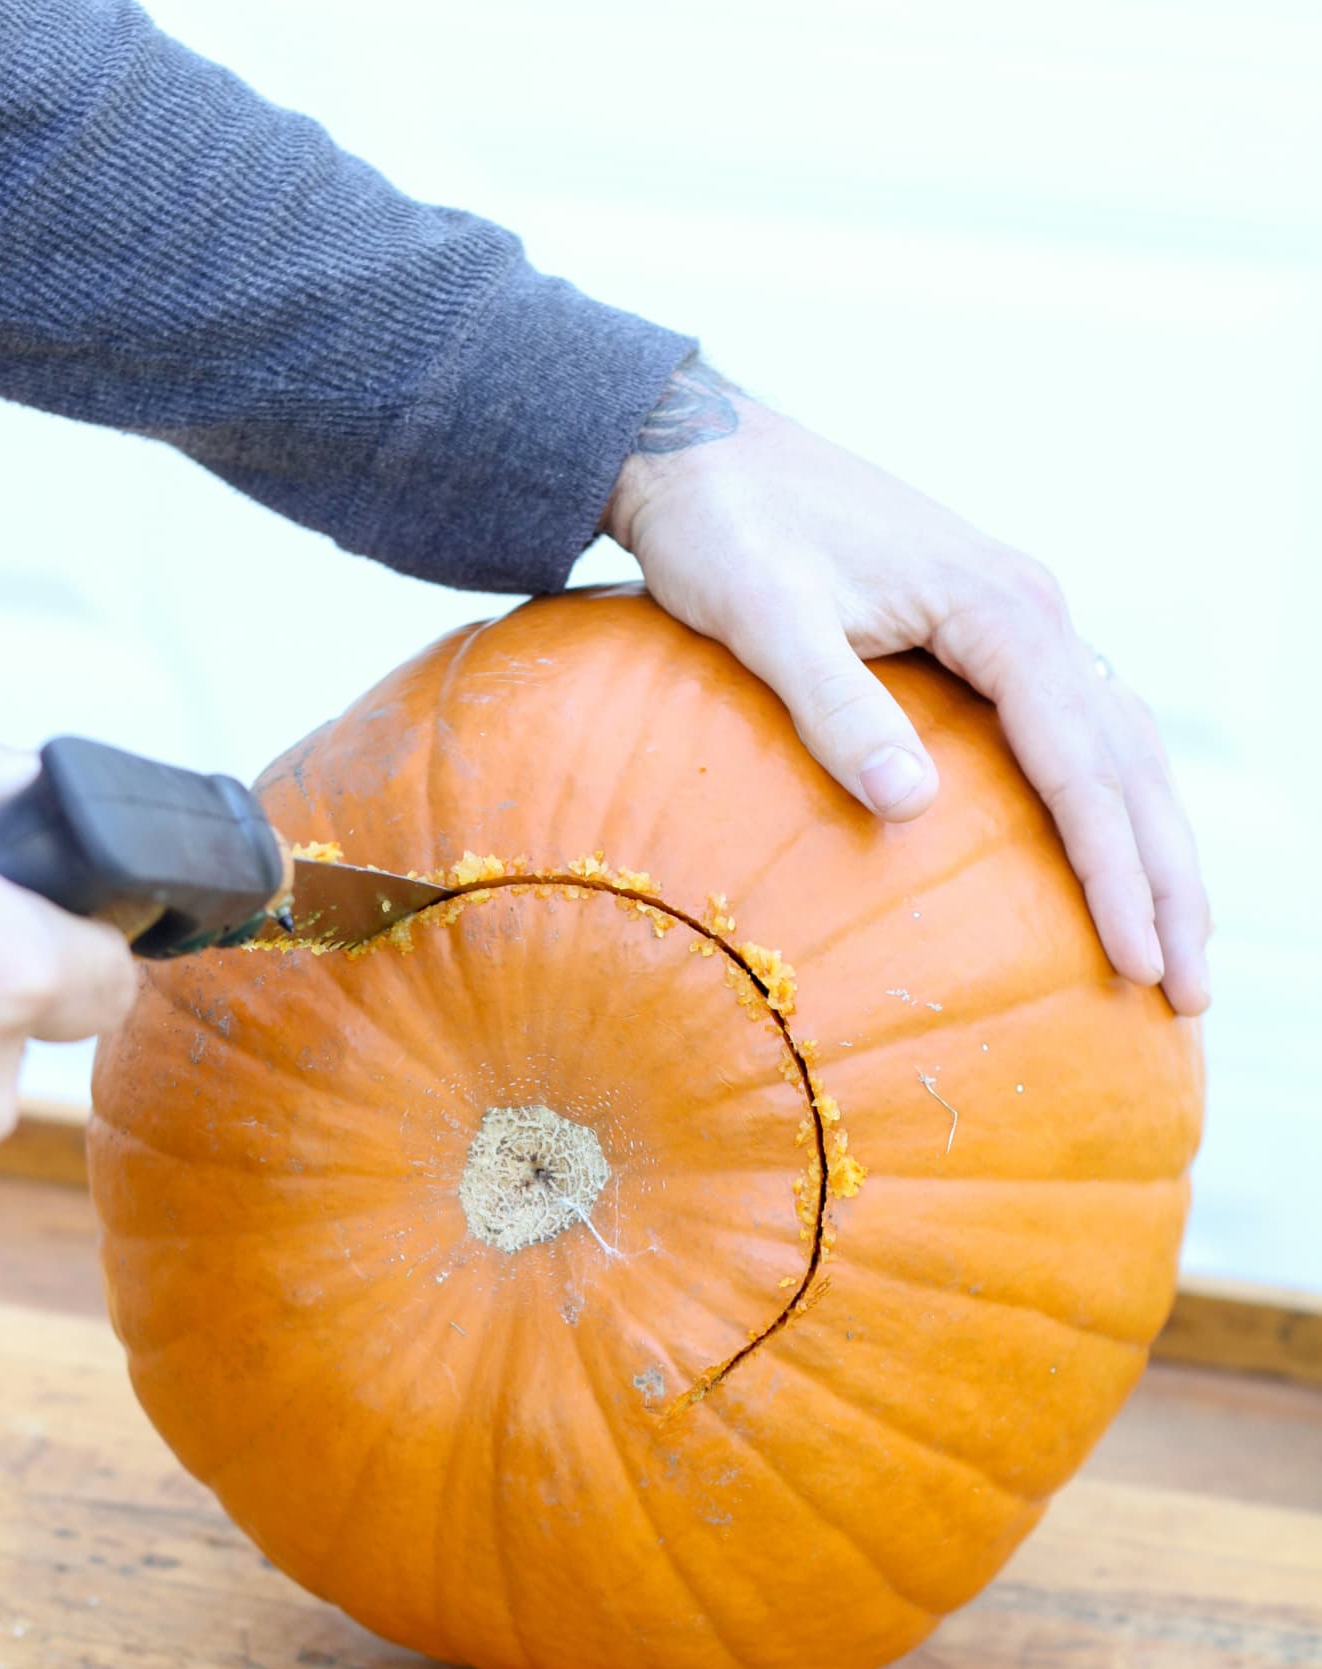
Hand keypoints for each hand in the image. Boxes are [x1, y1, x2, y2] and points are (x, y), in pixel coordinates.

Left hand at [603, 359, 1209, 1015]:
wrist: (701, 451)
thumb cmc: (726, 533)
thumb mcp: (762, 617)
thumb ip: (835, 706)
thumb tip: (912, 805)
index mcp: (996, 609)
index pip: (1081, 760)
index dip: (1113, 869)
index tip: (1137, 962)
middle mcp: (1032, 609)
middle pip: (1132, 761)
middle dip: (1167, 882)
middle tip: (1188, 996)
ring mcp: (1018, 618)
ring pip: (1122, 747)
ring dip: (1155, 850)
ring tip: (1177, 952)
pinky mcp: (988, 632)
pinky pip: (1080, 730)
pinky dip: (1113, 805)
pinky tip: (1112, 865)